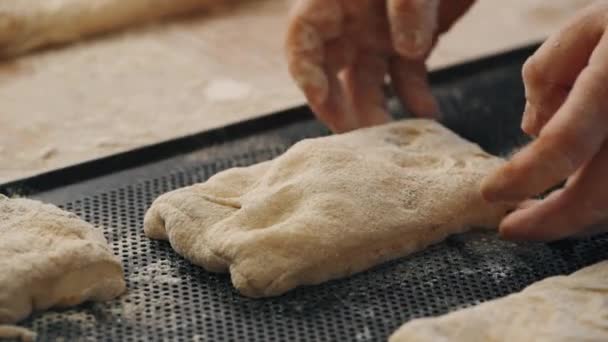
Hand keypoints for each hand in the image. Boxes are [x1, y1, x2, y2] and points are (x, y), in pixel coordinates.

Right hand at [285, 0, 475, 131]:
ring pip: (366, 82)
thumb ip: (406, 6)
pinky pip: (406, 76)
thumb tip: (410, 51)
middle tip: (355, 138)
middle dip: (338, 106)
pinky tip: (429, 115)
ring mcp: (378, 33)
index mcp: (333, 1)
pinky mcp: (411, 41)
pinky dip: (416, 97)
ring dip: (377, 111)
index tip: (320, 97)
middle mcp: (349, 21)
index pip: (303, 40)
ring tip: (392, 137)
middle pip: (329, 71)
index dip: (305, 71)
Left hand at [482, 2, 607, 240]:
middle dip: (549, 222)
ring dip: (573, 220)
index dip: (523, 176)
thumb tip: (532, 130)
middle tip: (510, 230)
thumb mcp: (588, 28)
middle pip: (597, 195)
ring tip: (533, 219)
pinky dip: (596, 207)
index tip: (489, 193)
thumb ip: (547, 75)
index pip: (563, 143)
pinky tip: (569, 202)